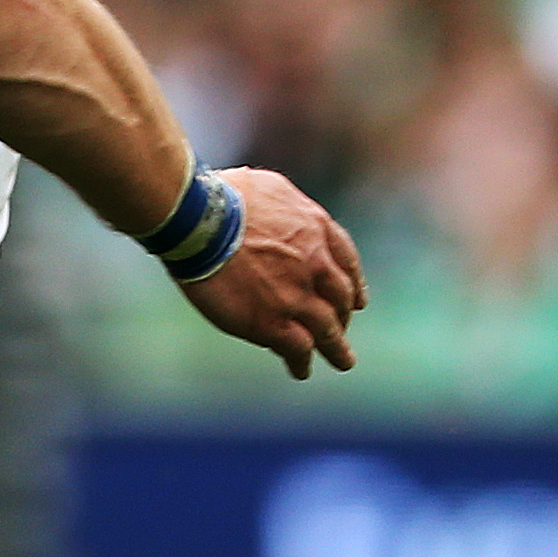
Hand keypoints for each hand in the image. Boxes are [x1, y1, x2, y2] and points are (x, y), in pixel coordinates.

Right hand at [175, 166, 365, 379]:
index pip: (347, 261)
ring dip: (337, 349)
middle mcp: (317, 265)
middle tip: (340, 328)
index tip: (356, 299)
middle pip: (341, 298)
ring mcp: (298, 297)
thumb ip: (284, 206)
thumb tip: (277, 211)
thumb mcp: (267, 186)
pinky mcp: (273, 323)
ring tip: (343, 361)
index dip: (353, 282)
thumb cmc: (222, 196)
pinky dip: (301, 361)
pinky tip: (299, 369)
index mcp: (316, 230)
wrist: (201, 221)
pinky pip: (298, 349)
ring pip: (329, 331)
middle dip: (343, 316)